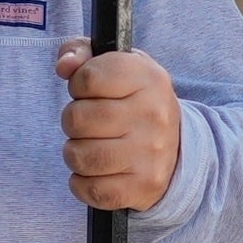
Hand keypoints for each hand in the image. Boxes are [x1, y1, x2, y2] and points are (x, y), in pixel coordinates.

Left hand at [58, 43, 181, 213]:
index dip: (78, 85)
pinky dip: (82, 184)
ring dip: (75, 153)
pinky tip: (95, 173)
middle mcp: (153, 115)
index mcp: (148, 78)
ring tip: (89, 147)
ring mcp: (150, 154)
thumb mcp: (116, 65)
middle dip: (73, 121)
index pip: (87, 78)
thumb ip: (82, 52)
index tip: (89, 91)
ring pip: (79, 156)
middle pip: (76, 119)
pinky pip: (91, 190)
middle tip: (89, 123)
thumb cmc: (134, 100)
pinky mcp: (144, 187)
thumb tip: (64, 66)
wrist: (177, 146)